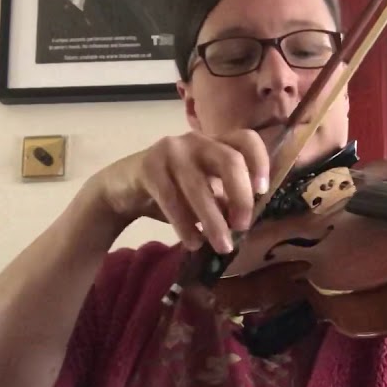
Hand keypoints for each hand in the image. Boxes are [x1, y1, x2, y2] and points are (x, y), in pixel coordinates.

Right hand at [84, 130, 269, 253]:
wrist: (124, 187)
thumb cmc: (175, 191)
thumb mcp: (206, 193)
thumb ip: (227, 200)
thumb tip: (249, 221)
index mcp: (216, 143)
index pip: (247, 140)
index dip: (260, 162)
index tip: (262, 191)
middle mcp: (197, 140)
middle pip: (230, 160)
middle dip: (240, 197)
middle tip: (242, 227)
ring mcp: (172, 150)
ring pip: (200, 186)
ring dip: (213, 221)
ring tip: (221, 246)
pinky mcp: (149, 166)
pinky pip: (172, 199)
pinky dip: (185, 224)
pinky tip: (192, 242)